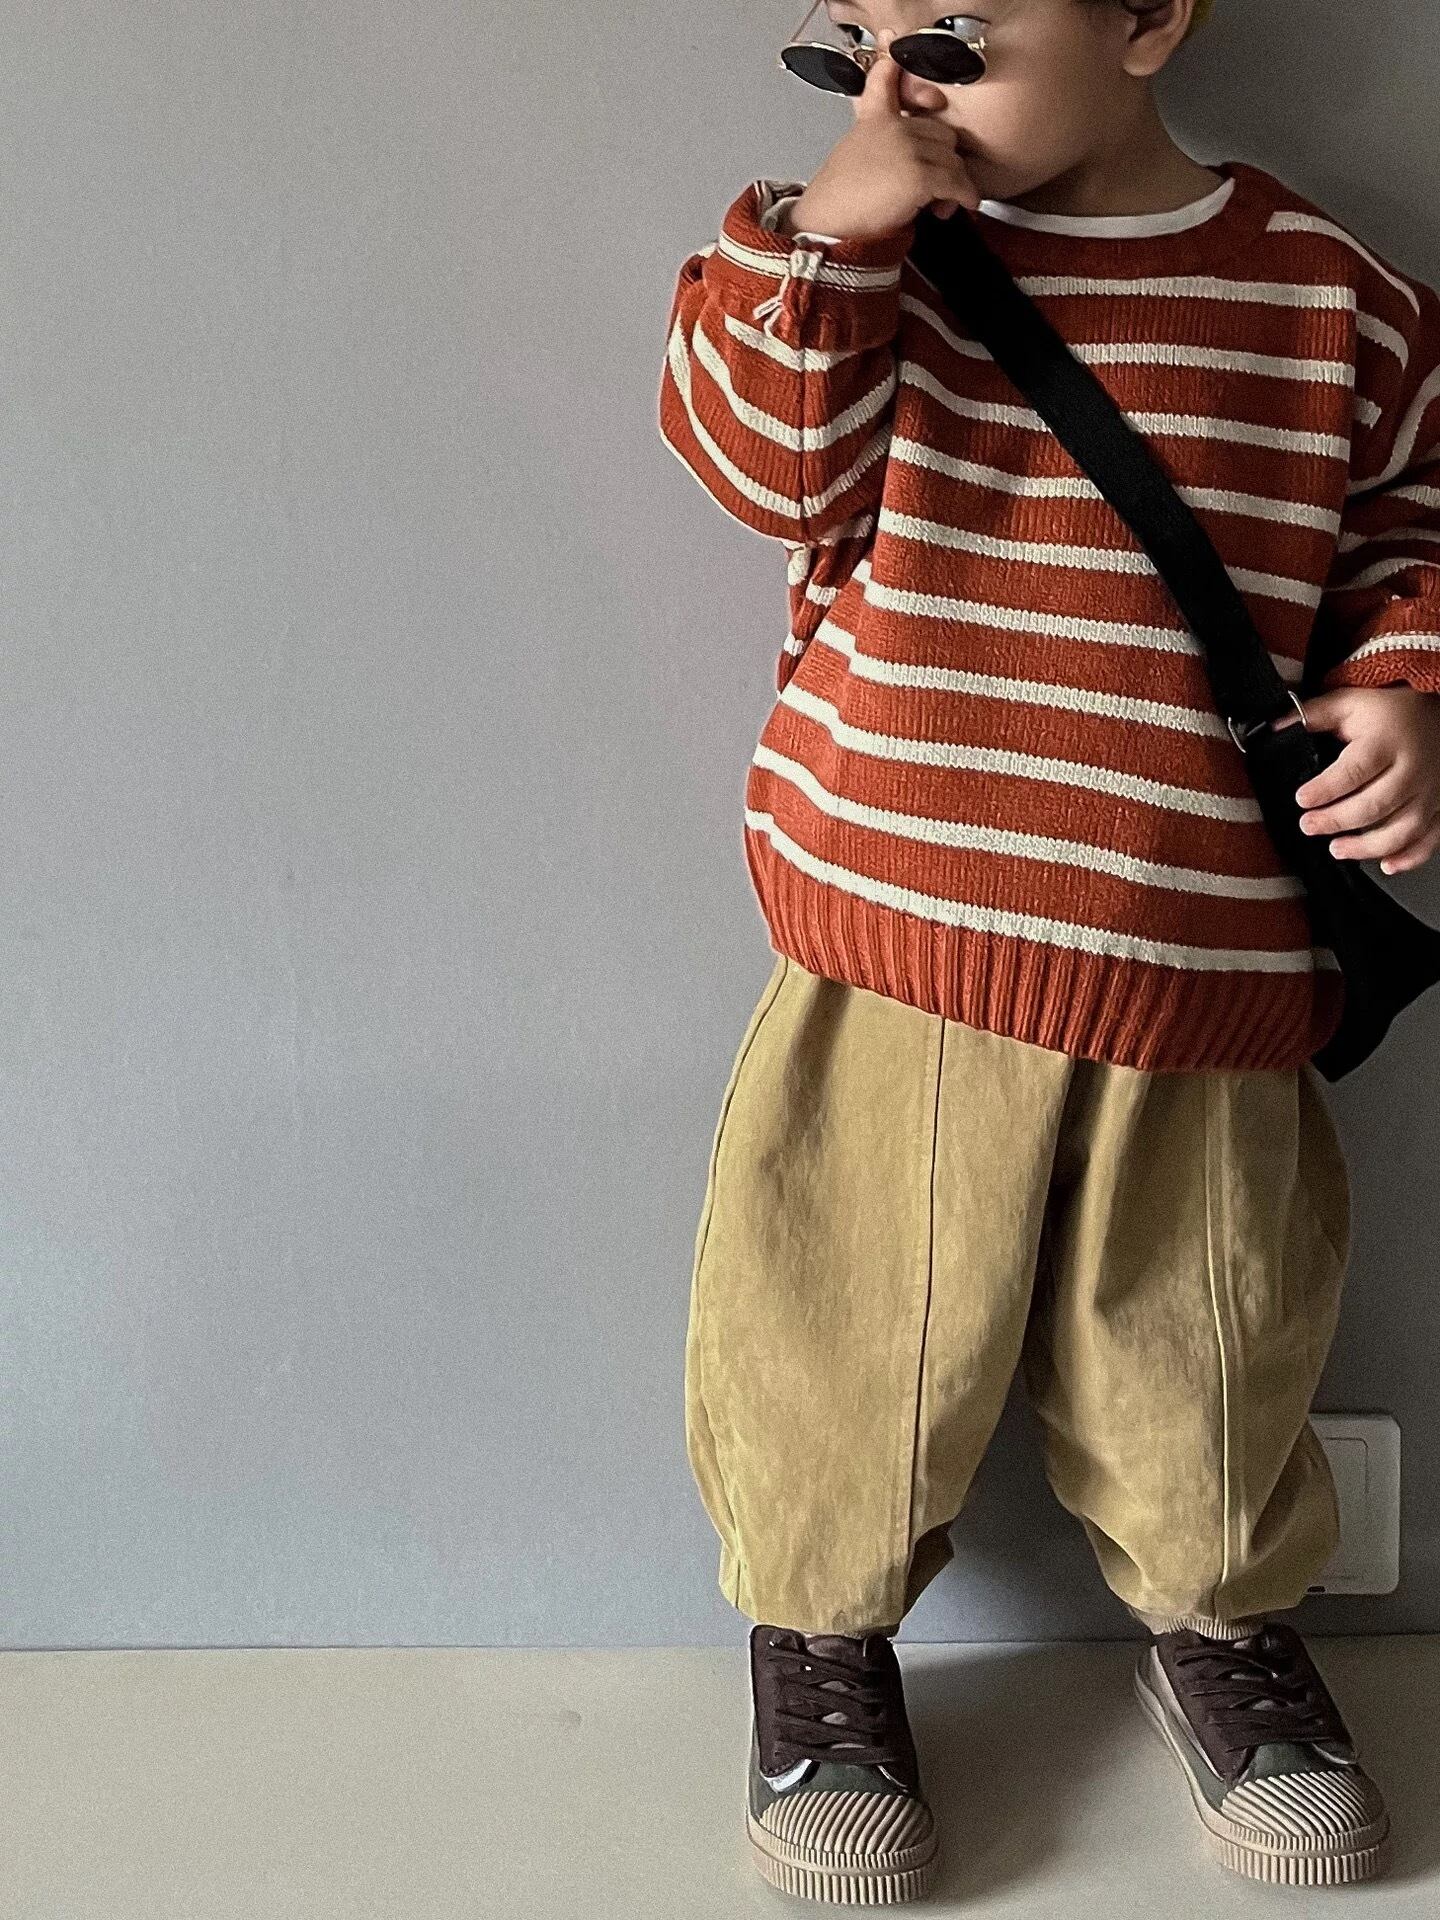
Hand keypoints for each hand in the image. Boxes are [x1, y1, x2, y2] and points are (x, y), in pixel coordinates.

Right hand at [786, 37, 979, 240]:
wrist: (825, 225)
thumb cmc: (838, 201)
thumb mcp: (854, 153)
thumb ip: (879, 138)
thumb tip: (915, 158)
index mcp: (874, 118)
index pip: (887, 76)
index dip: (902, 71)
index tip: (913, 74)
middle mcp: (893, 127)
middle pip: (942, 132)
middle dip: (946, 160)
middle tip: (939, 184)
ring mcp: (906, 149)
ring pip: (953, 159)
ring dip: (955, 183)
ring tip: (941, 203)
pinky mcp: (917, 176)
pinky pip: (956, 182)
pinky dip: (964, 196)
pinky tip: (962, 204)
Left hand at [1273, 684, 1439, 873]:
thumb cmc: (1395, 711)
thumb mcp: (1353, 703)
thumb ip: (1315, 715)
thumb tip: (1275, 728)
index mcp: (1386, 742)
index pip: (1355, 769)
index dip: (1326, 788)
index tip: (1303, 799)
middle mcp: (1412, 770)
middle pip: (1375, 804)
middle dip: (1337, 820)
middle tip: (1309, 826)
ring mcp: (1430, 792)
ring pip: (1402, 829)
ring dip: (1368, 847)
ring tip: (1336, 849)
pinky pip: (1430, 839)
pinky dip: (1410, 857)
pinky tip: (1387, 864)